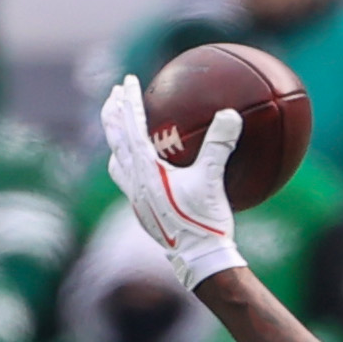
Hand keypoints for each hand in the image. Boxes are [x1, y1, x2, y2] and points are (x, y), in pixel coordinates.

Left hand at [100, 76, 246, 291]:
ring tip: (116, 126)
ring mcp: (135, 198)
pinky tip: (139, 164)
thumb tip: (230, 113)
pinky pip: (127, 178)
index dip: (129, 103)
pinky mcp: (142, 210)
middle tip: (112, 93)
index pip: (131, 129)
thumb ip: (219, 146)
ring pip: (116, 161)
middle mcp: (134, 183)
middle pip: (115, 142)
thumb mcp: (214, 181)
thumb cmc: (204, 223)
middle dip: (112, 115)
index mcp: (146, 172)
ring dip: (115, 139)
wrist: (197, 260)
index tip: (126, 81)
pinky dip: (127, 162)